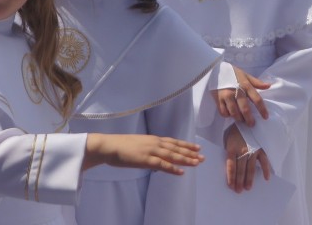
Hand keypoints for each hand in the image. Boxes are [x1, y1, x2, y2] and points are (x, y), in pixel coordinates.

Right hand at [84, 133, 203, 175]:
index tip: (197, 147)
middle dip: (190, 152)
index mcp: (153, 139)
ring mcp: (151, 151)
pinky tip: (181, 172)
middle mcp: (155, 143)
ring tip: (197, 163)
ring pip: (173, 155)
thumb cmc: (121, 146)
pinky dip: (173, 168)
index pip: (173, 142)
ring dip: (186, 159)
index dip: (186, 145)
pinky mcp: (146, 159)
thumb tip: (156, 157)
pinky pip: (162, 165)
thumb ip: (149, 149)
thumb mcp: (139, 145)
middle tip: (203, 156)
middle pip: (176, 148)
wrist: (109, 146)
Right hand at [212, 66, 269, 125]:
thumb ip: (256, 82)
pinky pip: (224, 112)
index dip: (262, 109)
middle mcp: (236, 91)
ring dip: (239, 119)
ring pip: (234, 113)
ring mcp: (226, 96)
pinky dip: (228, 115)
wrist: (215, 69)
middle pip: (245, 109)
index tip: (265, 117)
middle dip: (249, 119)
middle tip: (252, 124)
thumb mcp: (245, 75)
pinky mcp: (218, 99)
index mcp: (245, 85)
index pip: (257, 99)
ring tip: (242, 120)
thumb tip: (269, 86)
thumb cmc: (233, 73)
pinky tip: (230, 114)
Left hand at [224, 124, 270, 191]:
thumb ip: (230, 152)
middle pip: (240, 169)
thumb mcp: (228, 140)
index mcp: (232, 148)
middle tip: (239, 191)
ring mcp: (252, 150)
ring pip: (251, 167)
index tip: (231, 186)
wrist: (246, 119)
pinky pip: (264, 160)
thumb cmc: (235, 131)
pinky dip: (266, 169)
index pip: (231, 166)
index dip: (231, 177)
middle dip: (239, 181)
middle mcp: (242, 150)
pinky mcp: (261, 148)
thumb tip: (230, 167)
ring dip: (249, 179)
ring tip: (248, 188)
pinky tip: (266, 178)